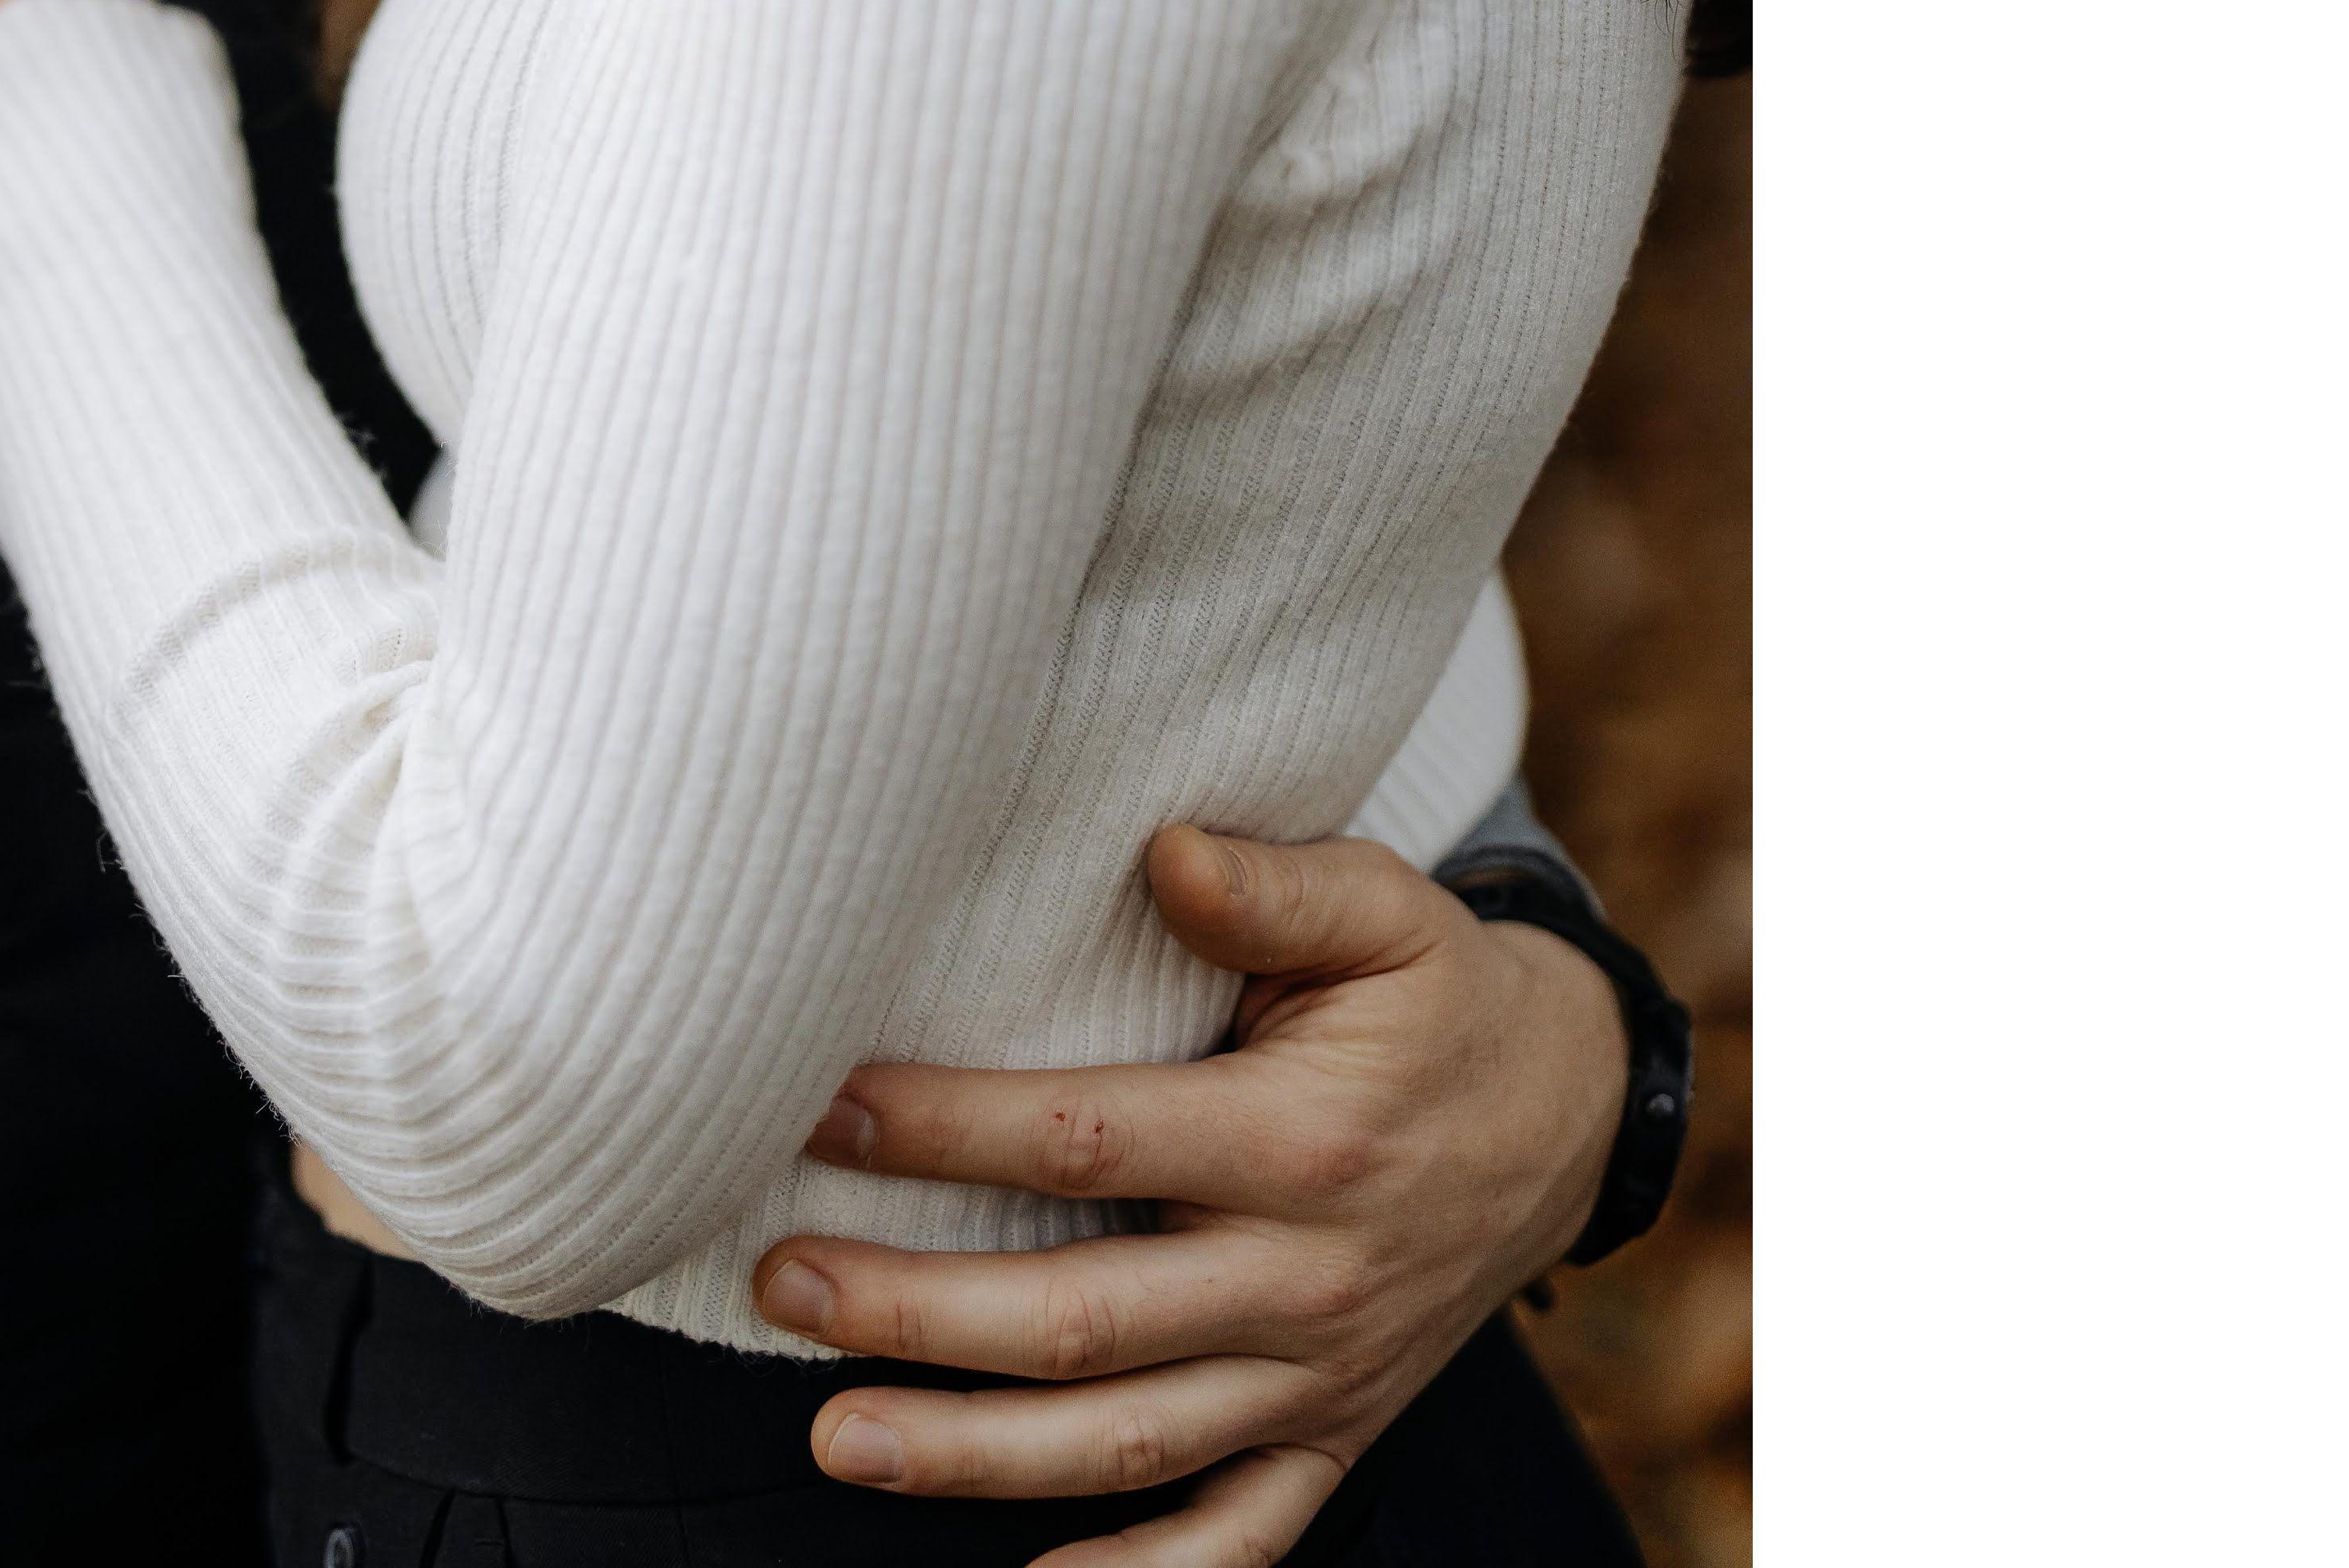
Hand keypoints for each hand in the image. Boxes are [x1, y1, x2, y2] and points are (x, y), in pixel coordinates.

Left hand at [751, 824, 1622, 1567]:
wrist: (1567, 1112)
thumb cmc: (1435, 990)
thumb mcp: (1385, 908)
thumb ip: (1272, 884)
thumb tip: (1162, 850)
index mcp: (1305, 1141)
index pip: (1090, 1142)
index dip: (946, 1130)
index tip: (822, 1110)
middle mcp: (1306, 1281)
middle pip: (1082, 1323)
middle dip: (916, 1313)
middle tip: (781, 1284)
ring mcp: (1320, 1378)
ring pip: (1129, 1445)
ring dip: (973, 1456)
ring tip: (833, 1438)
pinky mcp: (1335, 1436)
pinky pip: (1239, 1540)